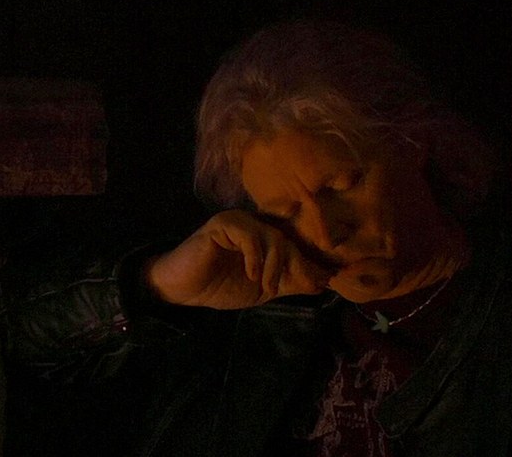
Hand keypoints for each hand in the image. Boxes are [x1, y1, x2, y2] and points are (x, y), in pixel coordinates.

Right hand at [143, 209, 331, 308]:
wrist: (184, 290)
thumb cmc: (221, 286)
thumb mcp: (263, 288)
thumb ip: (290, 282)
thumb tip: (323, 282)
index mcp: (265, 238)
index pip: (295, 245)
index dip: (311, 262)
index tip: (327, 281)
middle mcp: (254, 224)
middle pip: (287, 239)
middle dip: (298, 265)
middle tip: (303, 285)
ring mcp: (238, 222)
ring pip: (271, 236)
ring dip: (275, 265)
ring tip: (268, 286)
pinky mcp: (221, 224)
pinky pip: (248, 234)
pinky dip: (254, 256)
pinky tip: (250, 273)